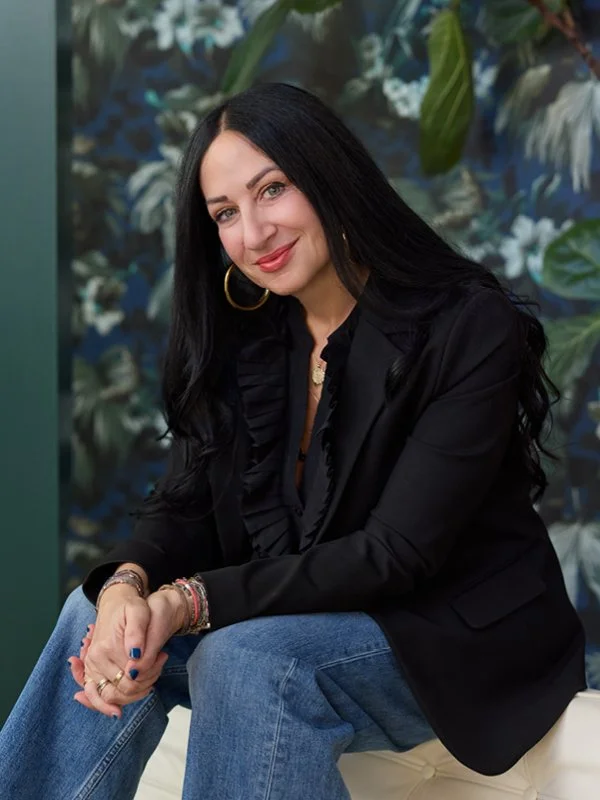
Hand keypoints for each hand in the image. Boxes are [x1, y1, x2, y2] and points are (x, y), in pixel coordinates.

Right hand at [69, 586, 184, 716]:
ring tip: (148, 681)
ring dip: (131, 695)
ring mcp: (91, 666)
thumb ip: (137, 634)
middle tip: (158, 665)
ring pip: (110, 696)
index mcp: (107, 647)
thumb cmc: (129, 607)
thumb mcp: (138, 611)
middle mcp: (95, 660)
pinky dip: (107, 705)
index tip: (162, 657)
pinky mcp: (90, 670)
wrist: (115, 603)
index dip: (151, 673)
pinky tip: (118, 708)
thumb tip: (135, 657)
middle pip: (122, 690)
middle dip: (143, 685)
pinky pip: (96, 695)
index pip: (132, 678)